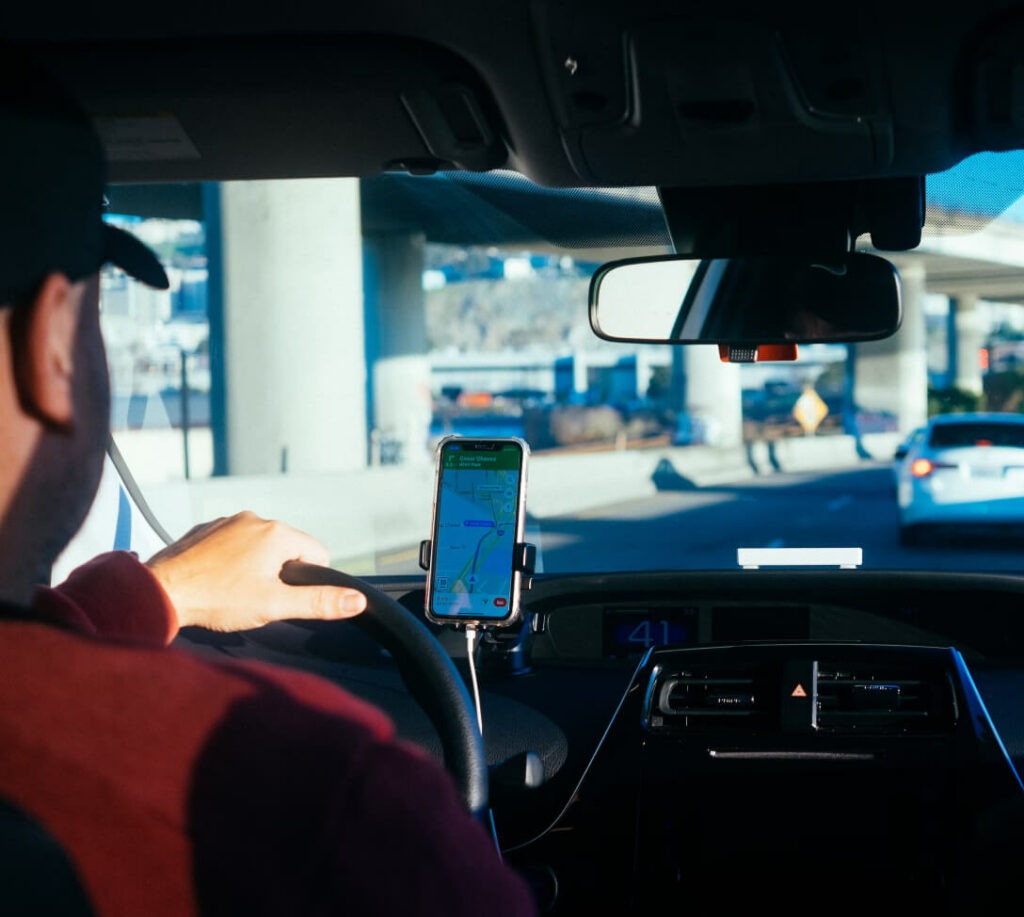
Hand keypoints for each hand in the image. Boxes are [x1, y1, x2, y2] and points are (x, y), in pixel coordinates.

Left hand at [145, 510, 366, 631]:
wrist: (159, 592)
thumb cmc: (217, 599)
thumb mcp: (275, 605)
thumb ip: (319, 602)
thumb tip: (357, 600)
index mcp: (277, 533)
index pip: (317, 554)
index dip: (306, 581)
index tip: (281, 597)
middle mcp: (254, 518)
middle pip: (287, 549)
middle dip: (278, 574)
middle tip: (254, 598)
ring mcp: (227, 521)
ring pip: (258, 545)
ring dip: (253, 566)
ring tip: (231, 591)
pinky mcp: (204, 529)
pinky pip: (231, 543)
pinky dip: (229, 561)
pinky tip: (215, 580)